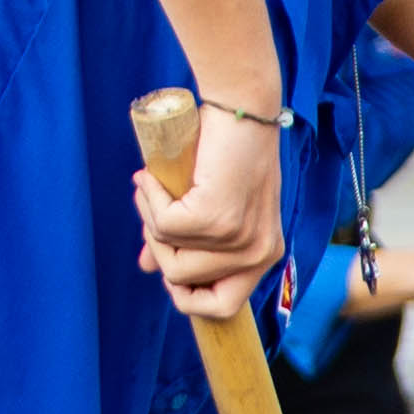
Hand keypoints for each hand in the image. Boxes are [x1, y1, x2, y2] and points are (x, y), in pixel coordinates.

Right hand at [136, 106, 284, 321]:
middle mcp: (259, 252)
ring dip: (150, 220)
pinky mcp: (216, 217)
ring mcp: (239, 238)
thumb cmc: (226, 150)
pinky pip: (163, 227)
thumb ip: (184, 240)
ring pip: (169, 258)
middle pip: (185, 286)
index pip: (224, 308)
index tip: (166, 267)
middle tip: (154, 210)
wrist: (241, 105)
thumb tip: (149, 268)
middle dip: (158, 251)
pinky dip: (150, 200)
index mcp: (264, 254)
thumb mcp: (211, 204)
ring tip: (153, 185)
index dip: (187, 297)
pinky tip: (152, 176)